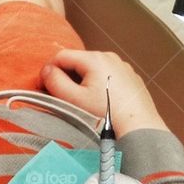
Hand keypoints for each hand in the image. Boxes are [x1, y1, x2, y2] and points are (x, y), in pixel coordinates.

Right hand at [41, 49, 166, 137]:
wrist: (139, 128)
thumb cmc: (106, 115)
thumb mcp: (74, 99)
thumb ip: (55, 82)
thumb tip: (46, 70)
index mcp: (94, 58)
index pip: (61, 56)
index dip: (49, 70)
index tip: (44, 88)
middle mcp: (110, 57)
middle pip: (78, 62)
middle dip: (66, 76)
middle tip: (61, 97)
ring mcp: (123, 67)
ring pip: (93, 70)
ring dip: (83, 81)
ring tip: (82, 102)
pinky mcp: (131, 78)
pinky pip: (108, 77)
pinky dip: (99, 85)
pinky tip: (101, 103)